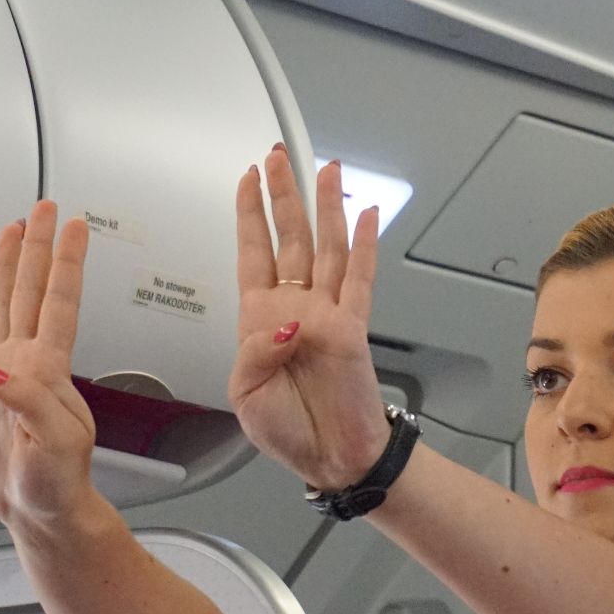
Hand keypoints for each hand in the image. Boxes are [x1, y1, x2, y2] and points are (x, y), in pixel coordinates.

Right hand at [0, 200, 98, 526]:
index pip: (59, 302)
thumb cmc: (56, 483)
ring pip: (5, 301)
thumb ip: (29, 405)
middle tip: (46, 207)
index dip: (66, 263)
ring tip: (13, 226)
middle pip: (33, 289)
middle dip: (39, 247)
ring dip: (10, 263)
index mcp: (48, 369)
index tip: (74, 227)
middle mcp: (25, 360)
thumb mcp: (53, 446)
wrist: (36, 508)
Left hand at [228, 148, 389, 489]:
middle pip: (289, 238)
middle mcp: (294, 307)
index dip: (249, 216)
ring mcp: (327, 313)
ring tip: (327, 169)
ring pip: (326, 247)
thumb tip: (285, 324)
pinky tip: (367, 216)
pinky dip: (365, 245)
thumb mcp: (246, 396)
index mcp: (259, 321)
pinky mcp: (355, 326)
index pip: (252, 254)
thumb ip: (255, 354)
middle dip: (283, 195)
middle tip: (278, 156)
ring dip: (326, 207)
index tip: (247, 180)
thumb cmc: (287, 430)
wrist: (331, 457)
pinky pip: (361, 278)